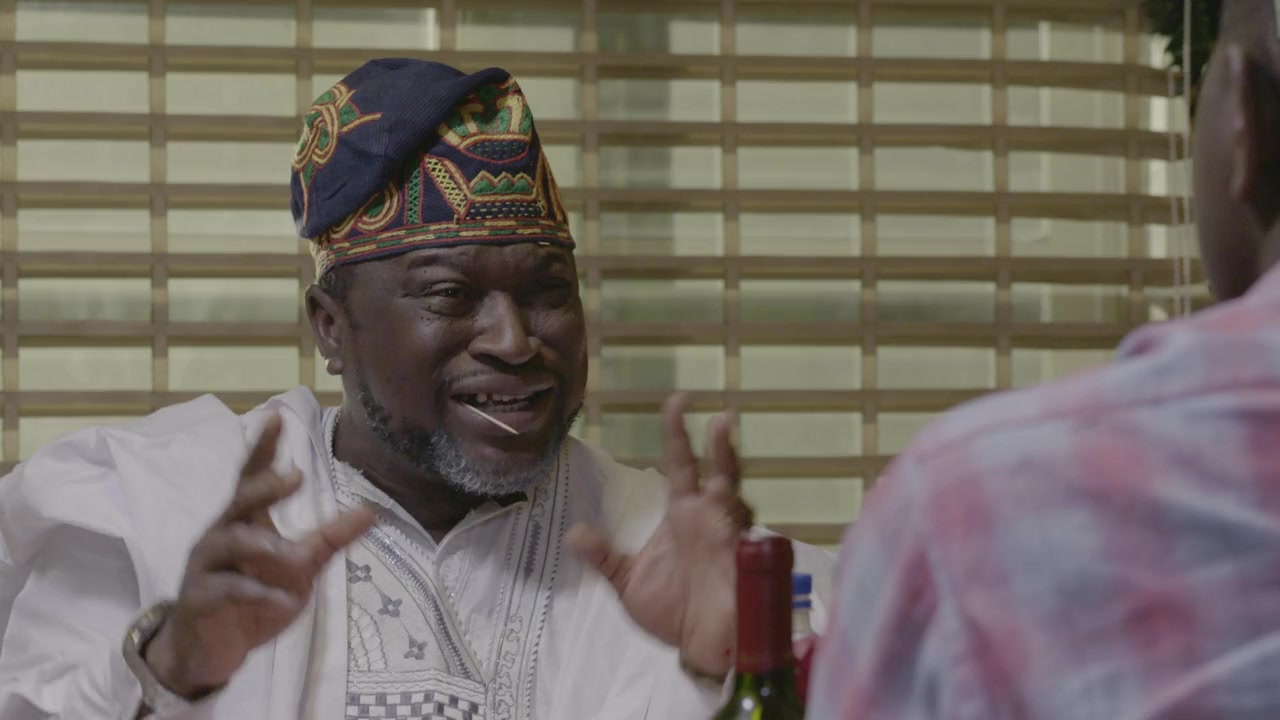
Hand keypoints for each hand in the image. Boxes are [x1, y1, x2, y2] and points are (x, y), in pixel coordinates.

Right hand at [144, 413, 373, 698]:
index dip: (263, 448)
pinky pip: (226, 590)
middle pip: (239, 501)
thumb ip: (329, 540)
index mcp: (244, 521)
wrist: (211, 649)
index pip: (252, 477)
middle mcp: (221, 535)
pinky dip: (255, 593)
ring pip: (229, 543)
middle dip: (264, 487)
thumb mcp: (298, 568)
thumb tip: (369, 512)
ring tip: (293, 554)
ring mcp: (206, 566)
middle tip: (294, 475)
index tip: (276, 416)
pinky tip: (280, 599)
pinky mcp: (199, 599)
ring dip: (262, 545)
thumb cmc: (254, 595)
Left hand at [567, 393, 751, 678]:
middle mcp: (711, 518)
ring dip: (733, 474)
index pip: (681, 463)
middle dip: (719, 445)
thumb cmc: (672, 611)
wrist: (699, 648)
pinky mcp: (745, 565)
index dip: (678, 432)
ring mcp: (731, 539)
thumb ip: (604, 556)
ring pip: (738, 498)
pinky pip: (752, 540)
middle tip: (718, 417)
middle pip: (719, 471)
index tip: (677, 400)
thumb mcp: (628, 583)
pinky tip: (739, 518)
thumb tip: (572, 534)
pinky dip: (746, 528)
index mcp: (684, 513)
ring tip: (727, 444)